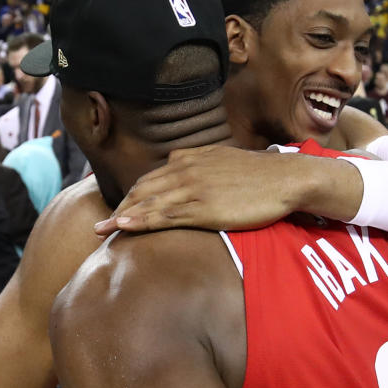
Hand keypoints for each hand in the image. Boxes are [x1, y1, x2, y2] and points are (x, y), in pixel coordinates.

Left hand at [94, 145, 360, 235]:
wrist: (286, 179)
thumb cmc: (261, 173)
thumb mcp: (224, 158)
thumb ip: (198, 158)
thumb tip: (177, 158)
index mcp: (190, 159)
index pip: (151, 178)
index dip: (132, 195)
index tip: (120, 209)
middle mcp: (185, 170)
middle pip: (142, 190)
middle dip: (120, 207)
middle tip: (102, 225)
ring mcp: (192, 188)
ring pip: (148, 203)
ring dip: (122, 216)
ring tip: (101, 229)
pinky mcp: (203, 207)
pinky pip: (163, 215)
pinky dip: (139, 221)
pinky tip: (124, 227)